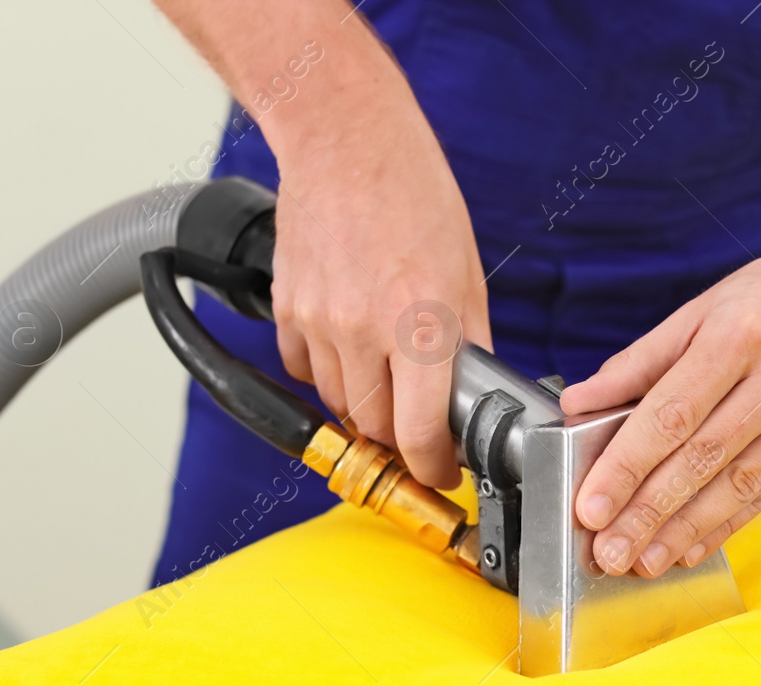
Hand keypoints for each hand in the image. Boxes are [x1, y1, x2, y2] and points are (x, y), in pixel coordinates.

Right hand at [269, 110, 486, 488]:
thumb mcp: (468, 274)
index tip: (442, 470)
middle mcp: (363, 329)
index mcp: (420, 324)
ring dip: (364, 410)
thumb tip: (472, 395)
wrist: (345, 140)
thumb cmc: (413, 193)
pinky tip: (350, 351)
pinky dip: (328, 375)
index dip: (433, 466)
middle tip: (420, 434)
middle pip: (374, 429)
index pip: (418, 433)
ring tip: (388, 387)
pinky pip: (303, 370)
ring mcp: (318, 321)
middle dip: (400, 442)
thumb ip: (468, 343)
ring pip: (338, 404)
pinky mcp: (287, 308)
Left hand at [558, 236, 760, 576]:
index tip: (591, 507)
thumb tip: (579, 402)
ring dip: (685, 531)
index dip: (627, 467)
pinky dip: (726, 525)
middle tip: (609, 551)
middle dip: (649, 513)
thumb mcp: (703, 309)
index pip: (672, 414)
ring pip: (739, 485)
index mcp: (740, 334)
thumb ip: (640, 362)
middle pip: (704, 458)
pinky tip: (690, 546)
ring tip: (644, 561)